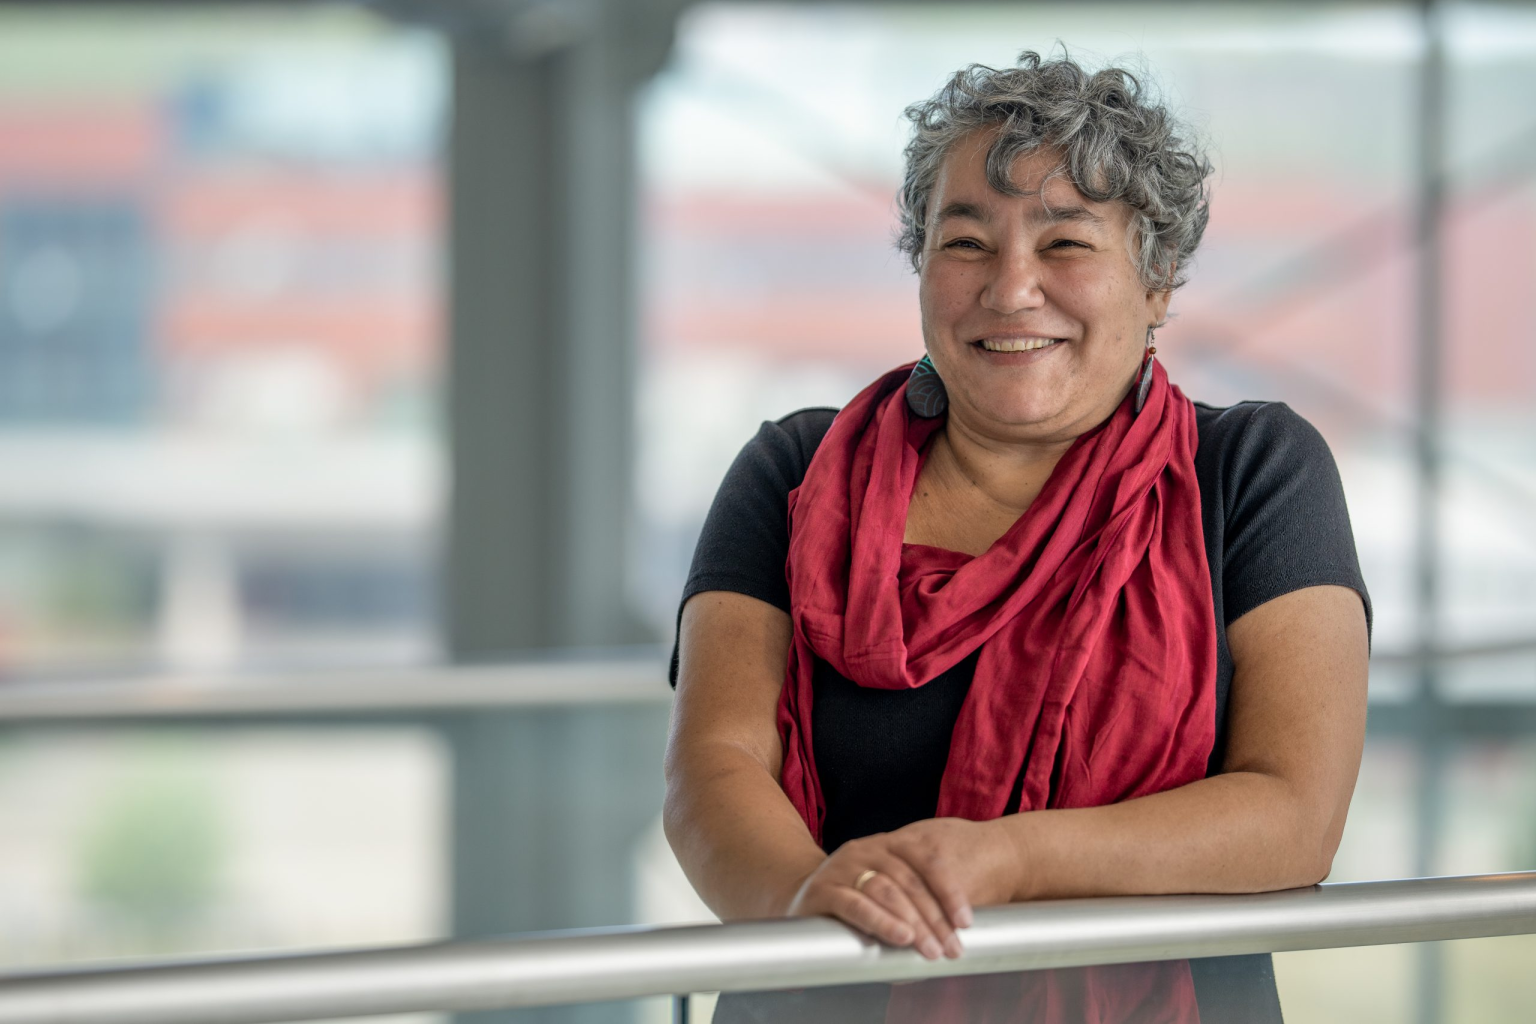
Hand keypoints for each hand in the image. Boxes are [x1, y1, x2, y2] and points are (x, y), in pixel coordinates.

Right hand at [781, 818, 1018, 960]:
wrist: (801, 896)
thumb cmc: (856, 897)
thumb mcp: (888, 886)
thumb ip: (915, 897)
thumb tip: (956, 928)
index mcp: (888, 843)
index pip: (926, 858)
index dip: (949, 889)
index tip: (965, 922)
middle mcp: (865, 849)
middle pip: (908, 880)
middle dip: (935, 918)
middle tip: (951, 947)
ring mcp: (842, 867)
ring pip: (885, 891)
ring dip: (913, 923)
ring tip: (930, 949)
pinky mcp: (822, 889)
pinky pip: (855, 904)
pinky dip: (880, 921)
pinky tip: (900, 937)